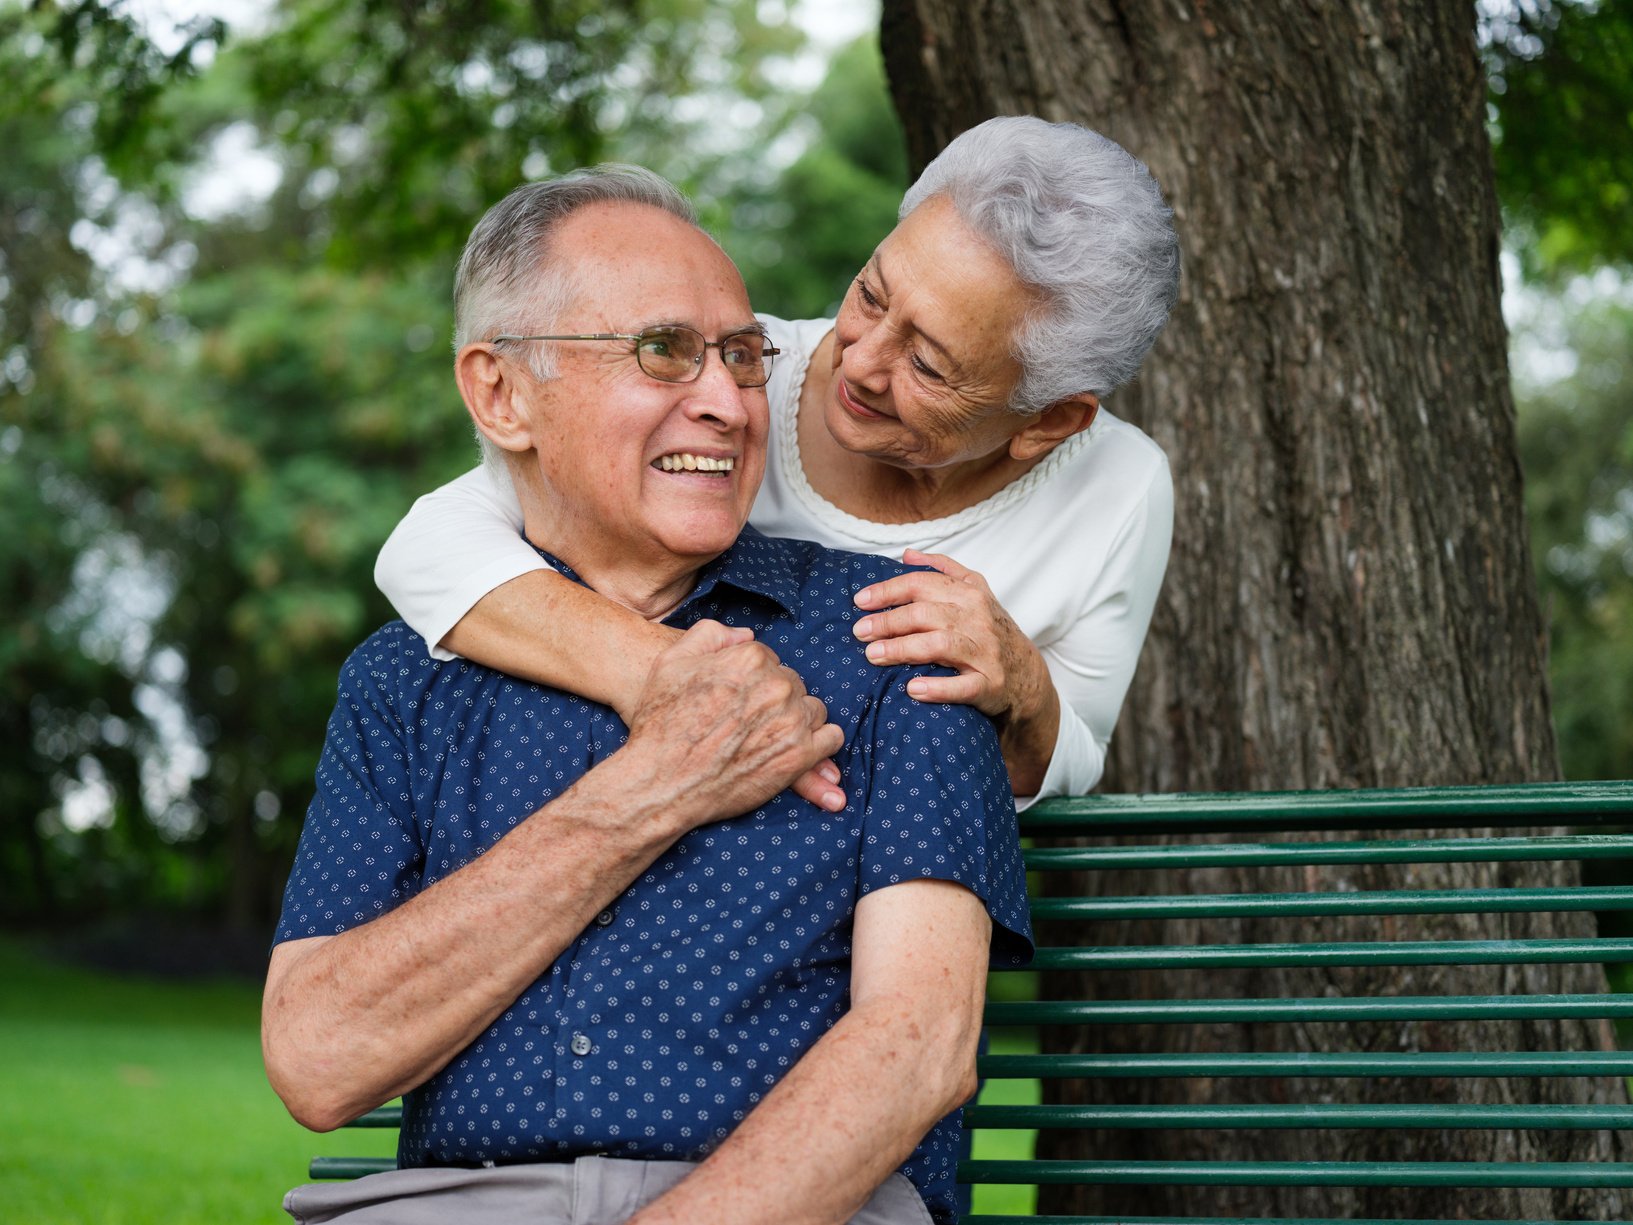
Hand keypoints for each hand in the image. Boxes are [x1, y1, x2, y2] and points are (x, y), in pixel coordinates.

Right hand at [621, 620, 845, 827]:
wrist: (660, 782)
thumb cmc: (661, 723)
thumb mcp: (671, 662)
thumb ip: (711, 636)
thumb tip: (746, 636)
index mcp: (750, 658)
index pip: (769, 660)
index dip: (751, 680)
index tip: (737, 699)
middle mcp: (776, 685)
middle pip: (792, 683)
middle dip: (775, 699)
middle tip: (749, 722)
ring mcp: (791, 721)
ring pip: (812, 709)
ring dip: (797, 719)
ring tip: (768, 737)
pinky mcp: (799, 756)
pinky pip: (830, 738)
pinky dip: (818, 743)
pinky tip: (796, 749)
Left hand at [853, 550, 1059, 794]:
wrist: (1028, 675)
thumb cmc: (991, 629)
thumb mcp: (975, 591)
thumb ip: (942, 569)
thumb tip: (907, 554)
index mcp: (968, 594)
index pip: (922, 584)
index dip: (888, 591)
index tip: (860, 601)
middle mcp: (977, 619)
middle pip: (925, 614)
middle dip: (888, 622)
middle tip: (860, 632)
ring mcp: (985, 652)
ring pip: (940, 645)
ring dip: (903, 649)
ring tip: (873, 655)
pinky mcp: (990, 684)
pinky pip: (963, 686)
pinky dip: (938, 687)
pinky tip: (913, 689)